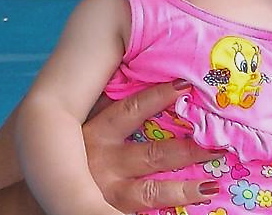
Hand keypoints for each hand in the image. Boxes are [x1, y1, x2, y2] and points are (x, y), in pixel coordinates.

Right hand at [83, 80, 221, 212]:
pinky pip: (142, 213)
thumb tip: (155, 79)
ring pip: (151, 192)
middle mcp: (104, 161)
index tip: (187, 85)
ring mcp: (107, 192)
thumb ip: (115, 106)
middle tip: (220, 144)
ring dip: (185, 188)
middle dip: (189, 149)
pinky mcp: (110, 212)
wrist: (42, 194)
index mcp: (99, 131)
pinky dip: (167, 212)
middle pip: (154, 154)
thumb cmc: (75, 148)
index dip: (160, 96)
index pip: (134, 109)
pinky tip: (191, 208)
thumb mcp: (90, 122)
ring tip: (212, 185)